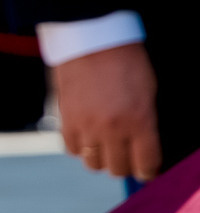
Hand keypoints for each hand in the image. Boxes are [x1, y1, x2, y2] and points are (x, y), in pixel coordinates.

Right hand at [54, 44, 160, 179]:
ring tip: (105, 146)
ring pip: (93, 163)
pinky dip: (80, 147)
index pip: (145, 165)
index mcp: (140, 121)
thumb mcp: (148, 94)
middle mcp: (112, 128)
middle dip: (125, 166)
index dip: (148, 171)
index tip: (146, 170)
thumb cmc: (127, 63)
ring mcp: (86, 125)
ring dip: (101, 158)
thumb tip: (143, 153)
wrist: (92, 41)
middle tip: (126, 157)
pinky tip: (87, 135)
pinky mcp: (66, 120)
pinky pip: (72, 149)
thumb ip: (146, 125)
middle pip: (118, 168)